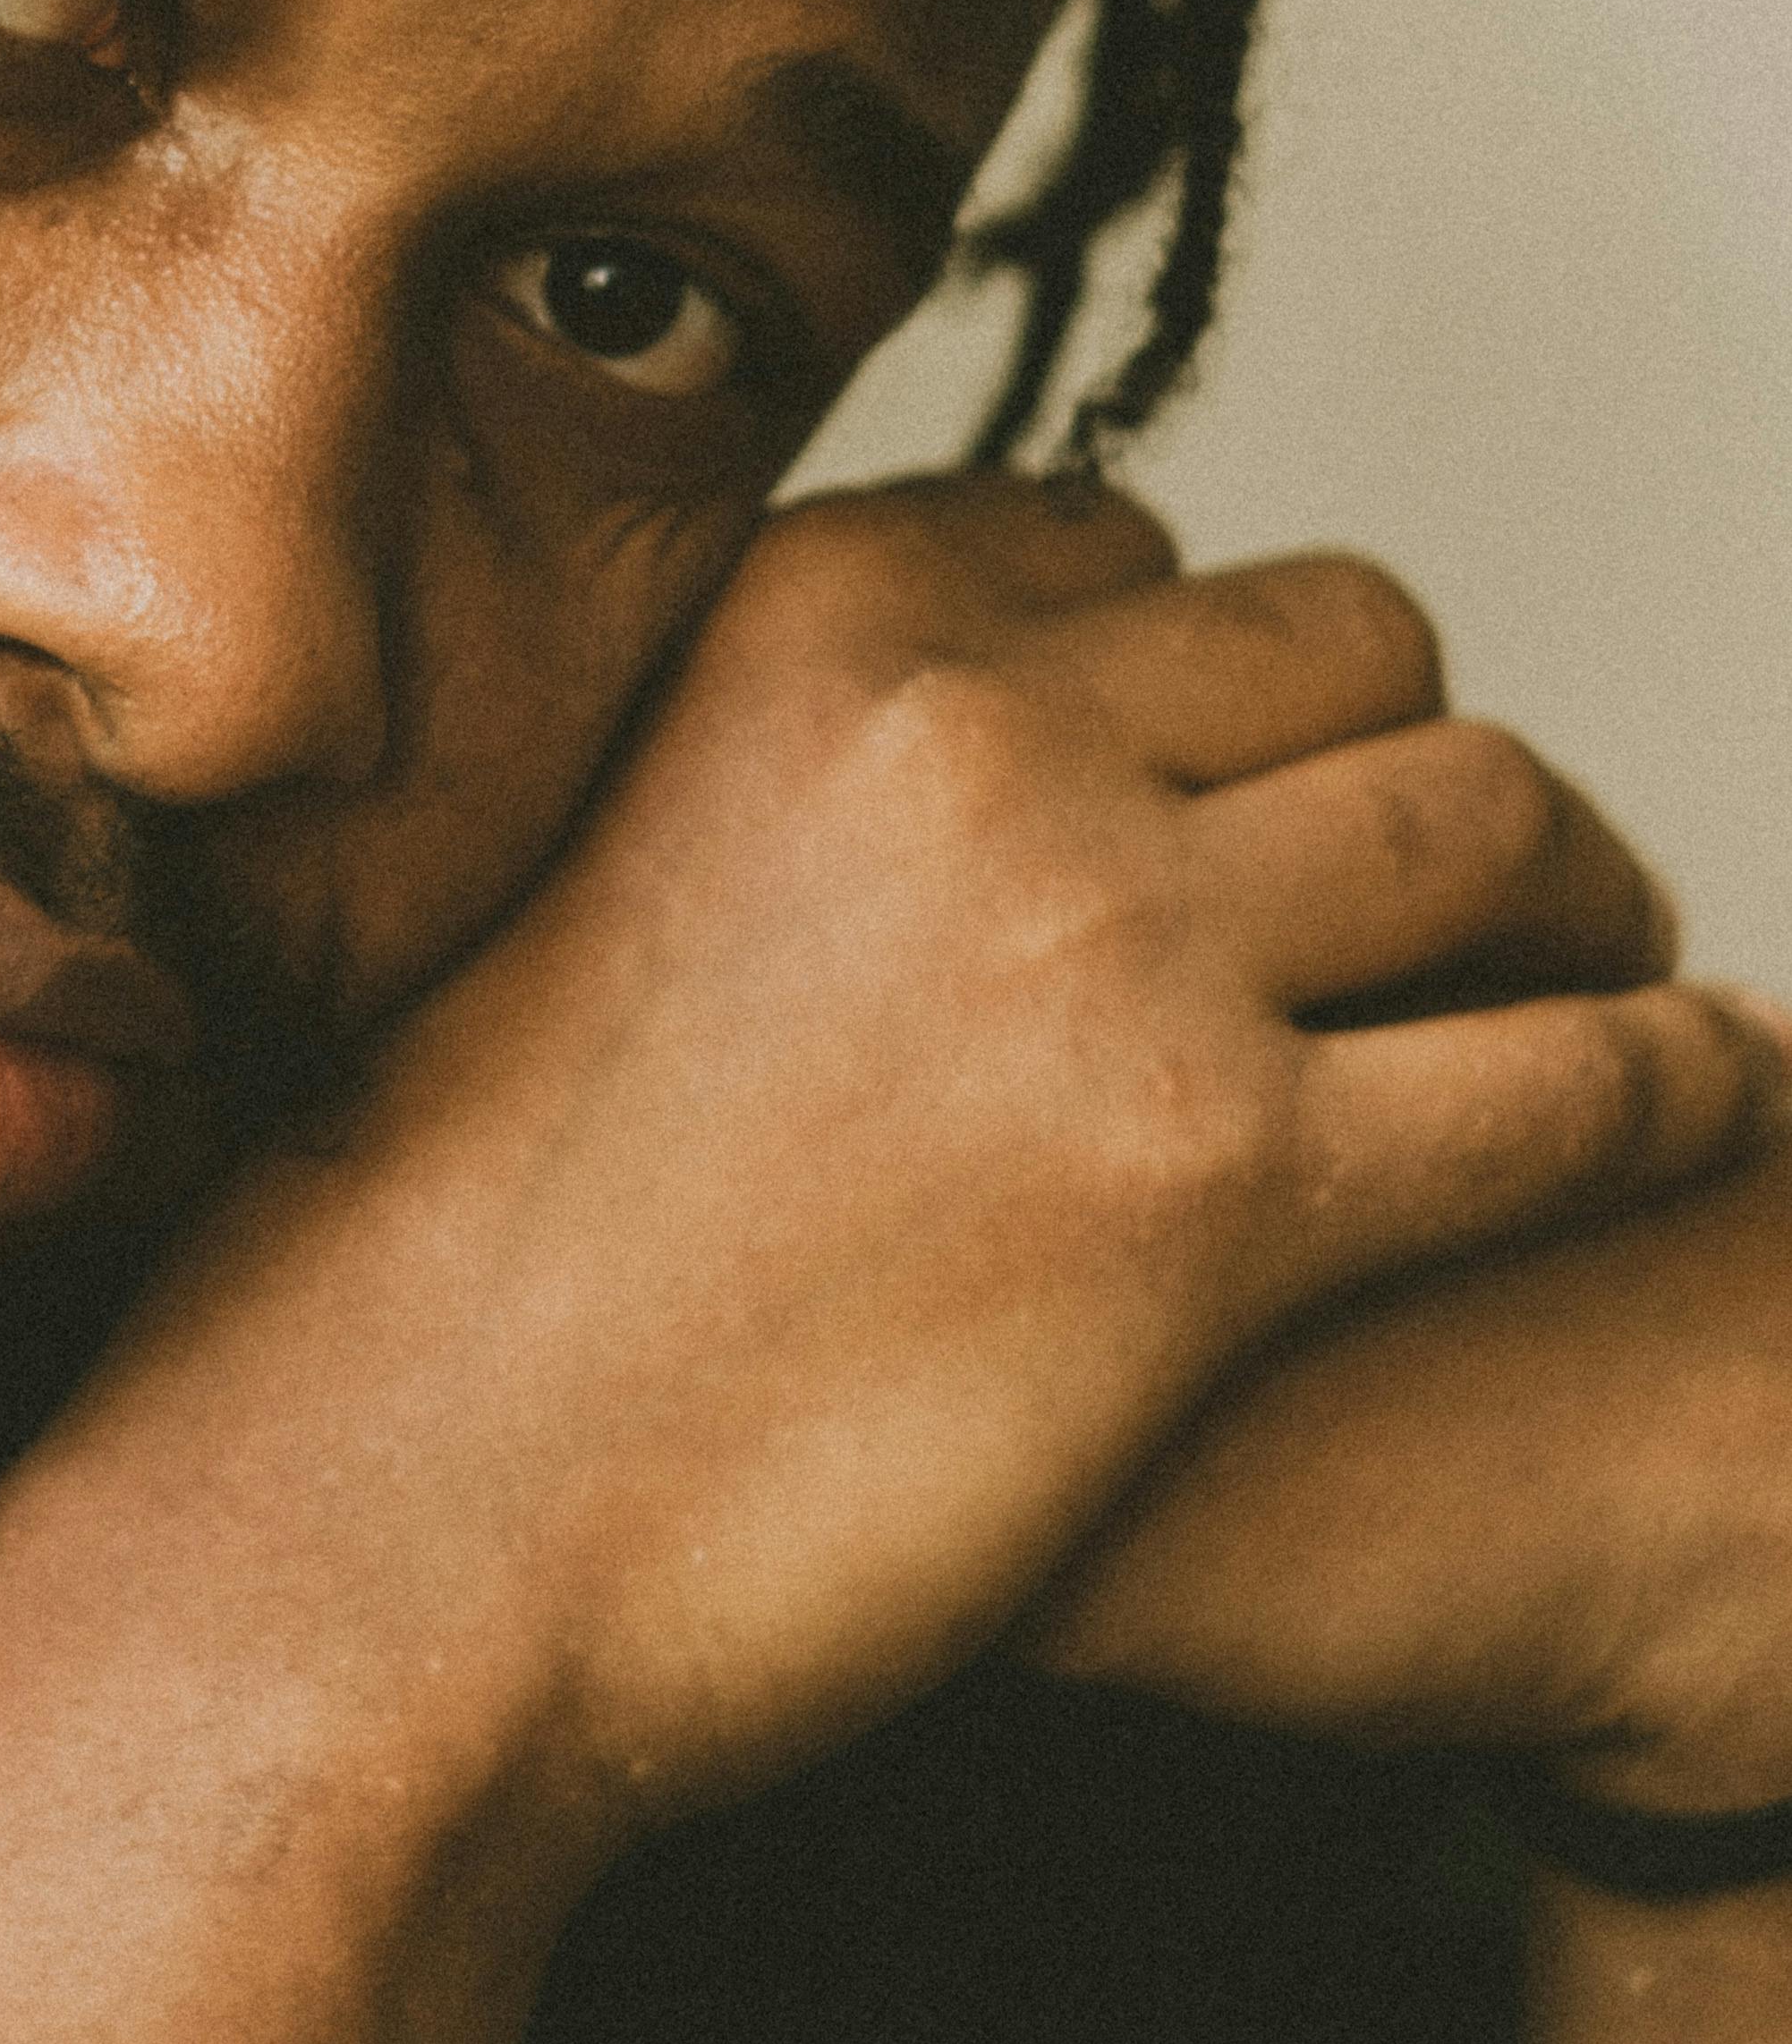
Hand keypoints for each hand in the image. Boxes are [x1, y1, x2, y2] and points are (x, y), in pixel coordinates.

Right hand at [197, 485, 1771, 1849]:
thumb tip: (917, 822)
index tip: (1238, 778)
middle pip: (1356, 643)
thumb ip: (760, 788)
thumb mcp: (571, 881)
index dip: (1213, 670)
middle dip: (1419, 753)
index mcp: (806, 627)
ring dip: (1581, 900)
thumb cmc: (439, 1250)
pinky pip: (1576, 1080)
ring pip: (1498, 821)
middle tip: (1460, 889)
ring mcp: (1113, 949)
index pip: (1128, 538)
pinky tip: (1700, 1099)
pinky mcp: (1229, 1191)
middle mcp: (975, 734)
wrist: (384, 1505)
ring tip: (1599, 986)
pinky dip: (1677, 1080)